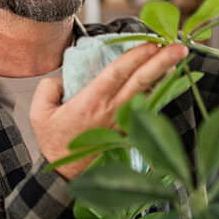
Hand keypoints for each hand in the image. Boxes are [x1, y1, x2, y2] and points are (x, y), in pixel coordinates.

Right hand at [30, 43, 188, 179]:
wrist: (67, 175)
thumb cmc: (55, 143)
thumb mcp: (39, 113)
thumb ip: (49, 87)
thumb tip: (63, 76)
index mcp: (90, 102)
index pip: (117, 73)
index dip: (135, 56)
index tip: (151, 43)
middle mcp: (112, 110)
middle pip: (142, 81)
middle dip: (162, 61)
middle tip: (178, 47)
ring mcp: (124, 120)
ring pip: (149, 92)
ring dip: (164, 74)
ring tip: (177, 57)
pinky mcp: (130, 129)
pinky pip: (147, 106)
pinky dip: (159, 91)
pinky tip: (167, 79)